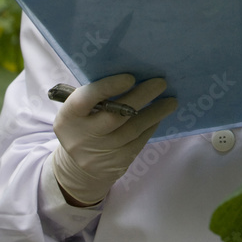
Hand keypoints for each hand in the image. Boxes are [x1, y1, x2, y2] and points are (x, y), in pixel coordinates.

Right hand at [51, 73, 176, 205]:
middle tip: (161, 83)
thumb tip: (132, 73)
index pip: (87, 99)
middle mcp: (83, 135)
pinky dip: (150, 127)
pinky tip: (159, 116)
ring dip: (155, 113)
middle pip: (115, 115)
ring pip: (132, 130)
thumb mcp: (79, 111)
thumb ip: (96, 95)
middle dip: (141, 97)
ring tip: (171, 101)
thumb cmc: (82, 125)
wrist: (77, 168)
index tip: (130, 77)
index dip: (108, 87)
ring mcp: (100, 152)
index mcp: (70, 115)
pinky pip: (138, 142)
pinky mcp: (116, 163)